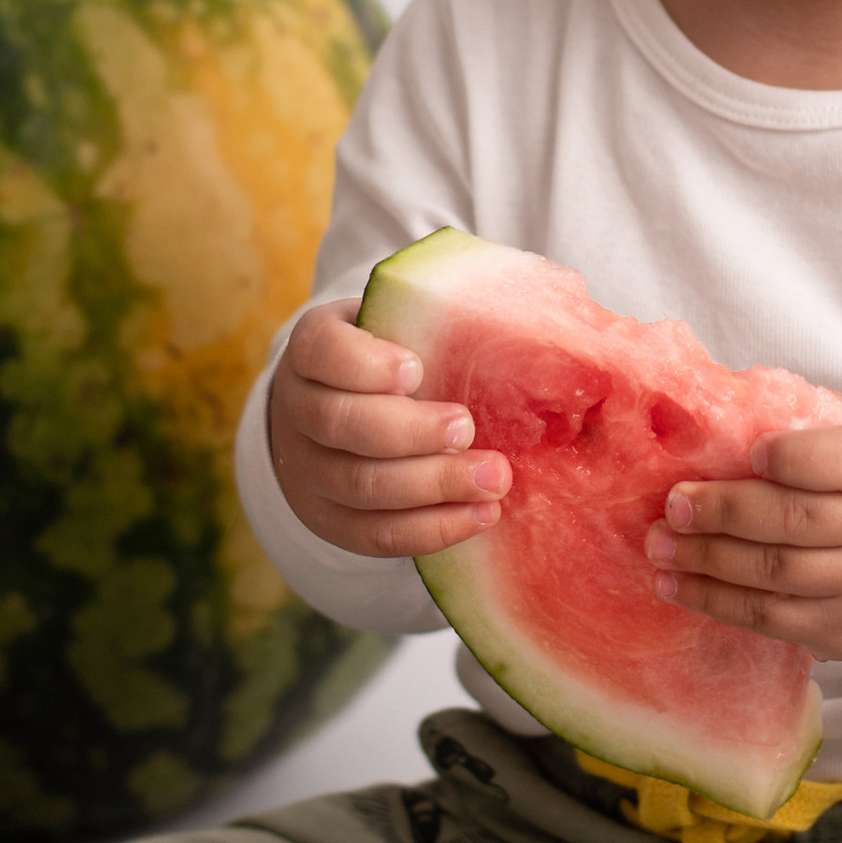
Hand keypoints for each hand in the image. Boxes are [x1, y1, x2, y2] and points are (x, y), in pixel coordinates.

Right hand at [267, 302, 511, 560]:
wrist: (338, 407)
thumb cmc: (391, 354)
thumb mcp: (401, 322)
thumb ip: (446, 313)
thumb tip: (545, 307)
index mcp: (311, 348)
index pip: (322, 352)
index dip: (365, 365)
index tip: (416, 369)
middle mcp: (296, 409)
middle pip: (341, 425)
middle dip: (410, 432)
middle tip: (467, 428)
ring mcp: (305, 470)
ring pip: (359, 486)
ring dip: (432, 485)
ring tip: (493, 479)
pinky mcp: (329, 520)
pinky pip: (375, 535)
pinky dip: (431, 529)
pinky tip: (480, 515)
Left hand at [642, 416, 841, 701]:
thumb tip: (745, 434)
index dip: (797, 457)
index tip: (751, 450)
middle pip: (799, 523)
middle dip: (726, 512)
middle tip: (673, 502)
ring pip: (778, 577)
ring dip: (707, 561)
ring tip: (658, 545)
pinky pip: (774, 620)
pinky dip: (720, 603)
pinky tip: (678, 585)